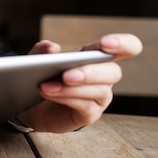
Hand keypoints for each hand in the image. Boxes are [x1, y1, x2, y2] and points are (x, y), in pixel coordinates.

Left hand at [19, 33, 142, 132]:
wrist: (32, 104)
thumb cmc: (42, 76)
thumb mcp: (37, 60)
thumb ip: (42, 51)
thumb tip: (52, 47)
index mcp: (96, 55)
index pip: (126, 47)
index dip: (122, 44)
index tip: (105, 44)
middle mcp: (104, 75)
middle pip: (113, 72)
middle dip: (90, 72)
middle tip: (66, 75)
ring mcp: (99, 96)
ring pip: (98, 90)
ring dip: (71, 88)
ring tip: (46, 86)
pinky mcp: (91, 114)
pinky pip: (86, 106)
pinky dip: (66, 98)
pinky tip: (49, 93)